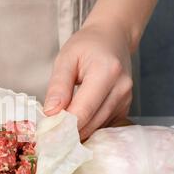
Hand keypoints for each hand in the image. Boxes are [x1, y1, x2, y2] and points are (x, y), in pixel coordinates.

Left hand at [44, 23, 132, 139]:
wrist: (112, 39)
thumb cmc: (87, 46)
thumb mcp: (66, 59)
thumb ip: (58, 86)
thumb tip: (51, 113)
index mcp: (106, 72)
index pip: (84, 110)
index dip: (64, 126)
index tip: (46, 134)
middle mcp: (121, 88)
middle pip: (92, 122)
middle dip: (68, 132)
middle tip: (48, 135)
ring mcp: (126, 100)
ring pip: (97, 127)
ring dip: (77, 131)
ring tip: (58, 127)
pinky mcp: (125, 107)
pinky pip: (104, 126)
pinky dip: (88, 127)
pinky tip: (75, 123)